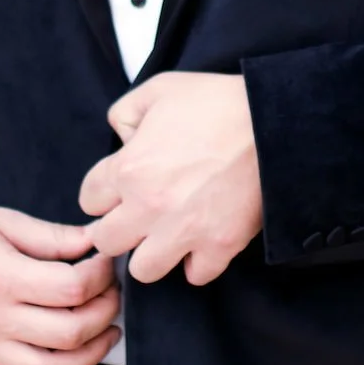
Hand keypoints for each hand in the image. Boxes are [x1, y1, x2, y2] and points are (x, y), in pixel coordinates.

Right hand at [0, 205, 119, 364]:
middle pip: (68, 332)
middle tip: (111, 295)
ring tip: (105, 334)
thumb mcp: (2, 221)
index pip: (71, 289)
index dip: (100, 276)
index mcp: (2, 278)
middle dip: (104, 313)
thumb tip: (95, 241)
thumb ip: (51, 236)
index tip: (105, 263)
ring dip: (89, 357)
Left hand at [78, 71, 262, 287]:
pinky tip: (202, 242)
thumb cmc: (217, 102)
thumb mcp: (160, 88)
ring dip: (152, 253)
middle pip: (107, 241)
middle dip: (119, 227)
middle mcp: (149, 207)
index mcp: (129, 168)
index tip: (122, 186)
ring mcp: (184, 231)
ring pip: (144, 270)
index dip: (105, 191)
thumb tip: (121, 139)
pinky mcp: (219, 246)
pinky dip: (198, 263)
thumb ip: (125, 112)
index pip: (89, 200)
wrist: (274, 122)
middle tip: (139, 214)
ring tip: (167, 234)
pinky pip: (196, 276)